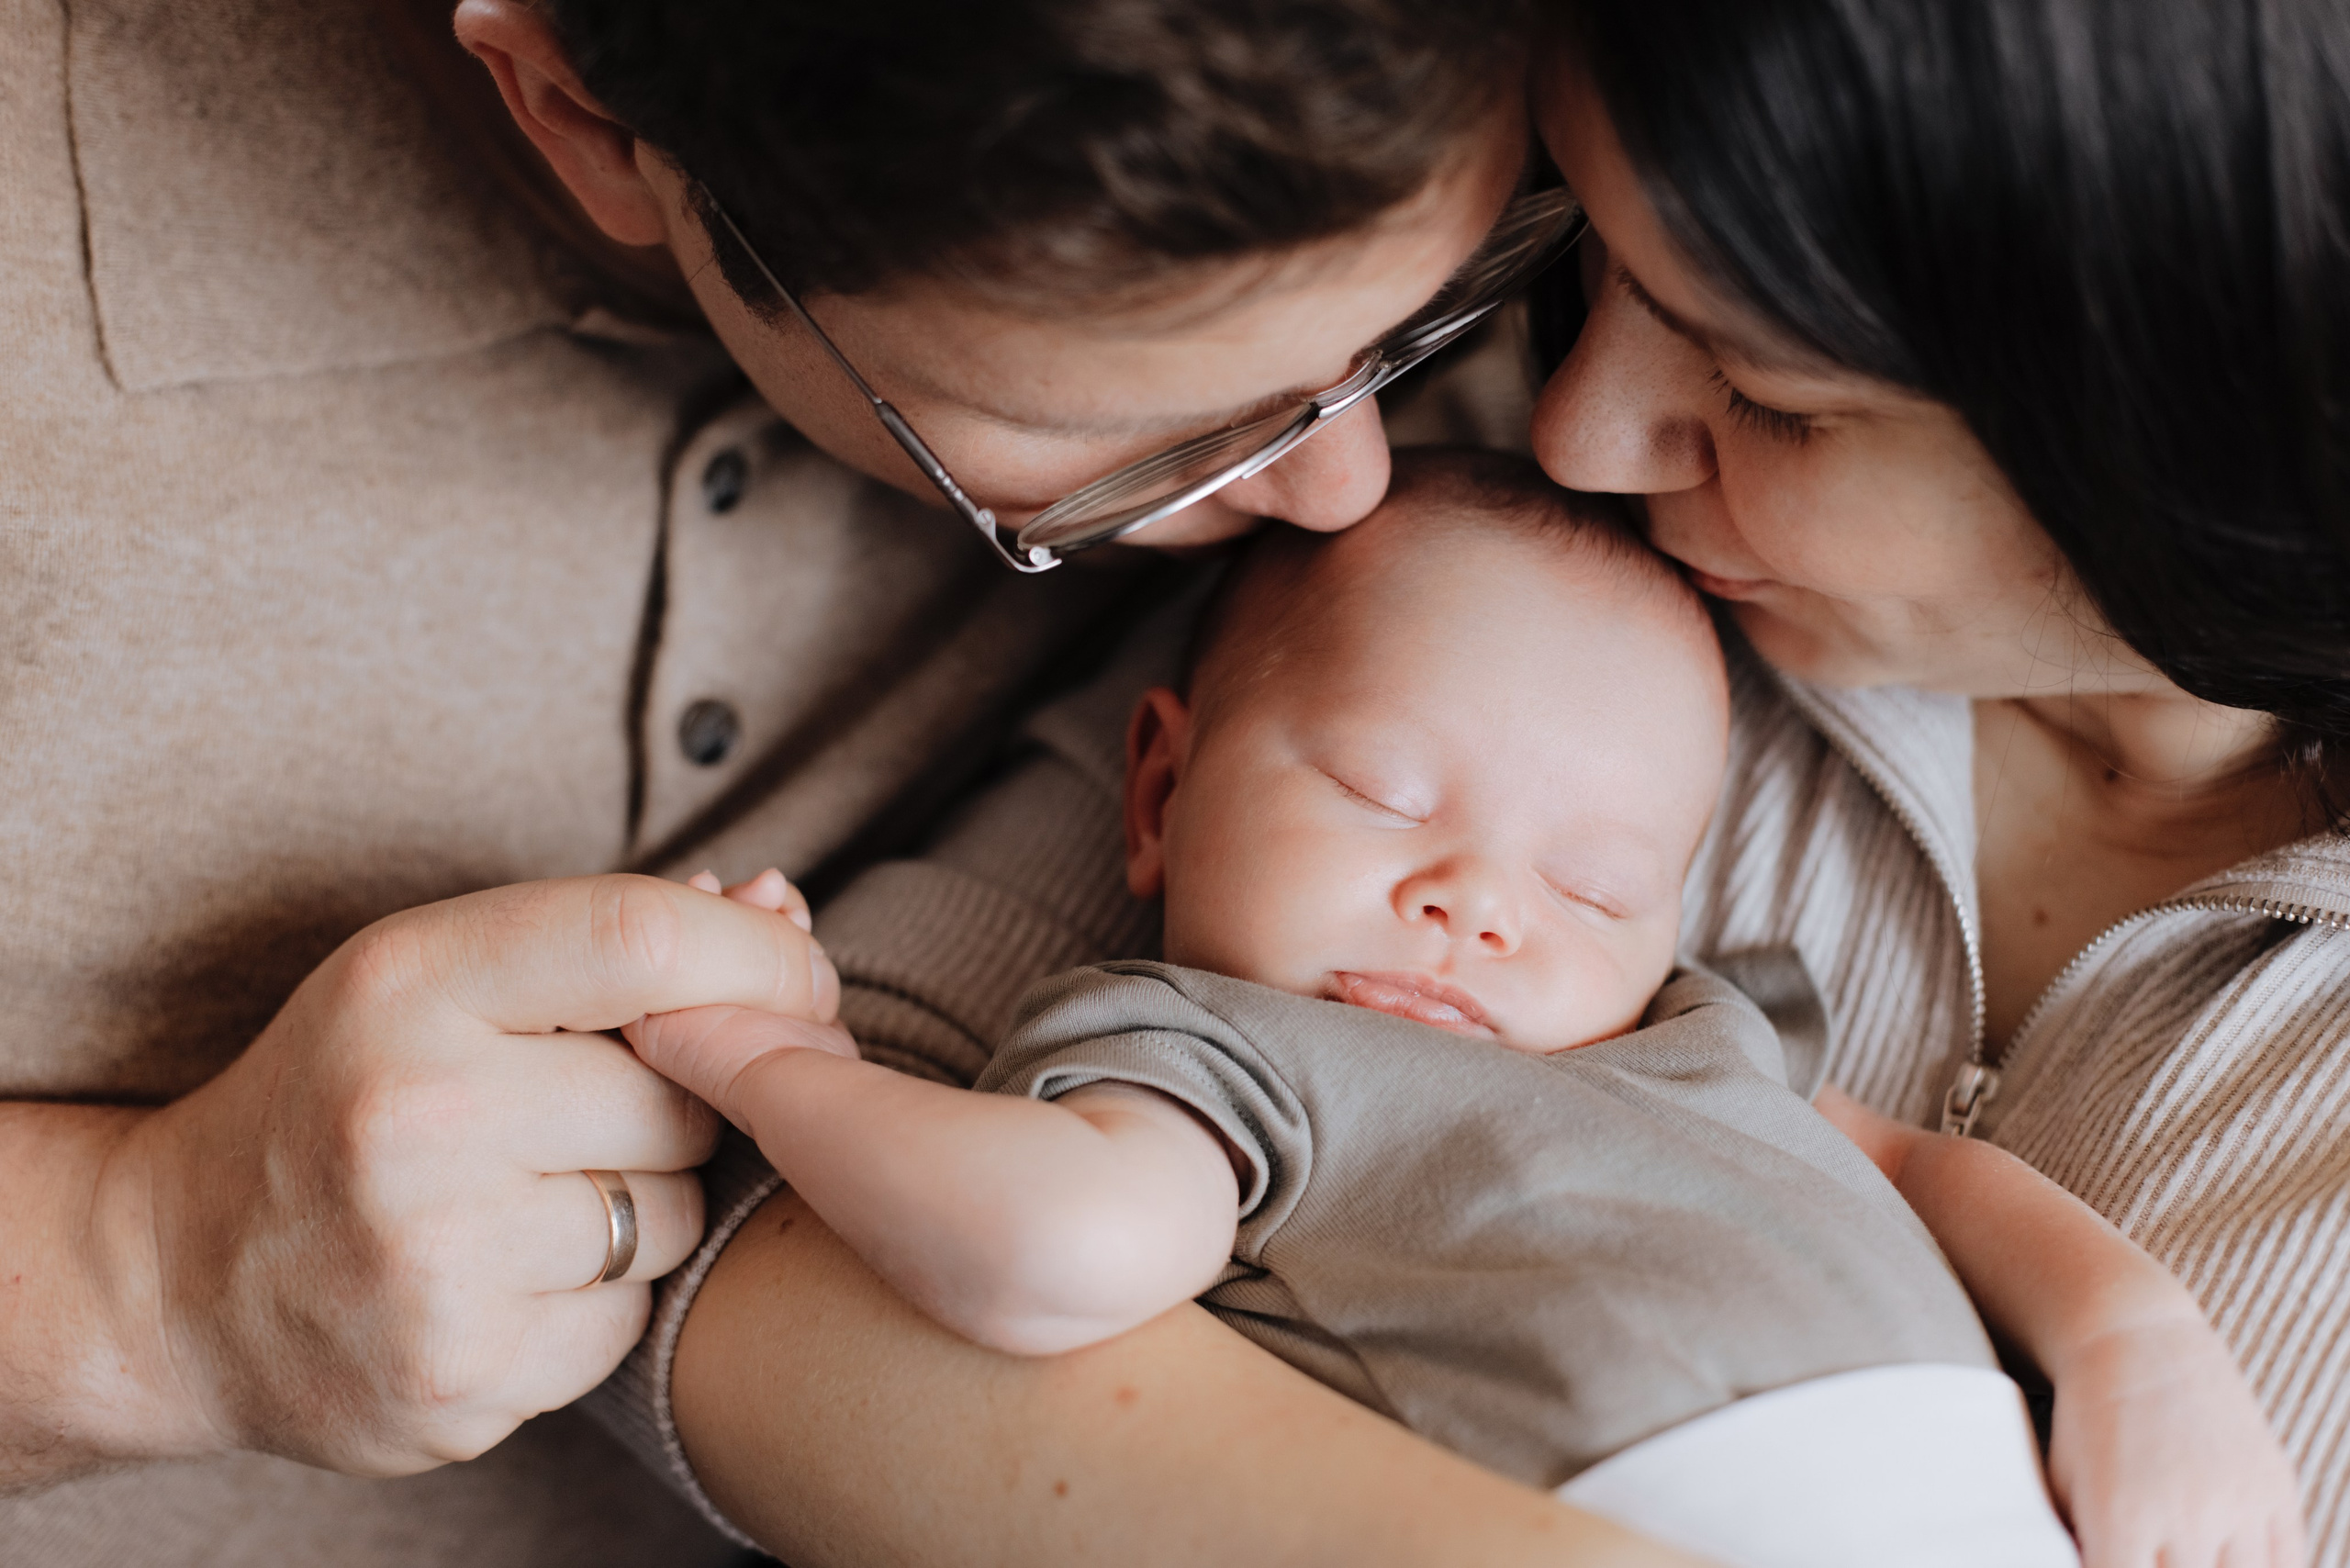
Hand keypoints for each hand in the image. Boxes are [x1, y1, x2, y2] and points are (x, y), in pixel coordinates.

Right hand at [97, 873, 834, 1476]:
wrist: (179, 1275)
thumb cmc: (349, 1090)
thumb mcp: (443, 973)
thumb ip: (616, 933)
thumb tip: (779, 901)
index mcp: (410, 984)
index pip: (645, 938)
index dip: (761, 958)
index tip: (800, 983)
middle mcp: (416, 1117)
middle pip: (685, 1093)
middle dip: (685, 1099)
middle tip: (593, 1109)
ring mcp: (432, 1261)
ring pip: (675, 1213)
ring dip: (648, 1202)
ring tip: (535, 1190)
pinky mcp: (457, 1379)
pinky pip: (628, 1319)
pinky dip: (600, 1298)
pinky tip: (510, 1274)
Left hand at [2050, 1310, 2306, 1567]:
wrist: (2140, 1343)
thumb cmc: (2090, 1417)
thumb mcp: (2063, 1483)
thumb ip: (2083, 1545)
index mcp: (2120, 1517)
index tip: (2114, 1566)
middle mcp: (2186, 1514)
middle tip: (2155, 1557)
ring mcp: (2239, 1502)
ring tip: (2190, 1555)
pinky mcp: (2277, 1490)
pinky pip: (2290, 1565)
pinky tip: (2230, 1561)